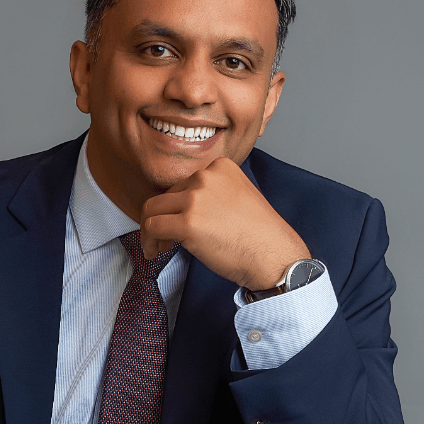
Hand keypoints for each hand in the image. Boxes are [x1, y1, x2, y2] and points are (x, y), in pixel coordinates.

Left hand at [140, 157, 310, 290]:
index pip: (184, 183)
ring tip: (158, 247)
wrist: (275, 256)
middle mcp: (206, 177)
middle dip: (163, 217)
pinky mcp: (187, 222)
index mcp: (220, 167)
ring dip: (151, 230)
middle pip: (166, 195)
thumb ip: (212, 194)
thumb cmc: (260, 236)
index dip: (178, 206)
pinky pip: (152, 227)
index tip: (179, 222)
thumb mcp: (239, 197)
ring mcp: (196, 199)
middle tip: (167, 239)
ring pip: (152, 209)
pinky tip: (155, 252)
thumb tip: (182, 207)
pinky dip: (148, 241)